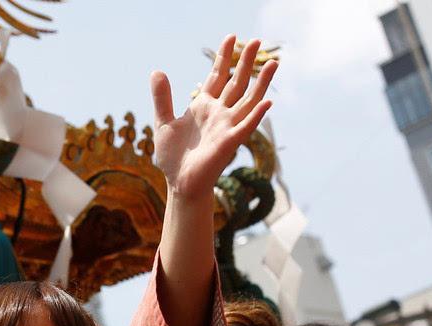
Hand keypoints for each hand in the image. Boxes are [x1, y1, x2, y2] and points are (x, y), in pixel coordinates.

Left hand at [151, 36, 276, 197]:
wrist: (178, 182)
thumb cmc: (173, 156)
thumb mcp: (163, 122)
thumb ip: (162, 98)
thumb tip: (157, 71)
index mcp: (203, 106)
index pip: (217, 76)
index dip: (224, 57)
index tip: (231, 37)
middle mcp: (219, 113)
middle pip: (236, 82)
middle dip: (245, 62)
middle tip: (256, 41)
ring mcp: (226, 126)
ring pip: (249, 100)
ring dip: (261, 83)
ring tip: (273, 63)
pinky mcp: (229, 143)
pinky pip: (246, 126)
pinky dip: (256, 115)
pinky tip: (267, 102)